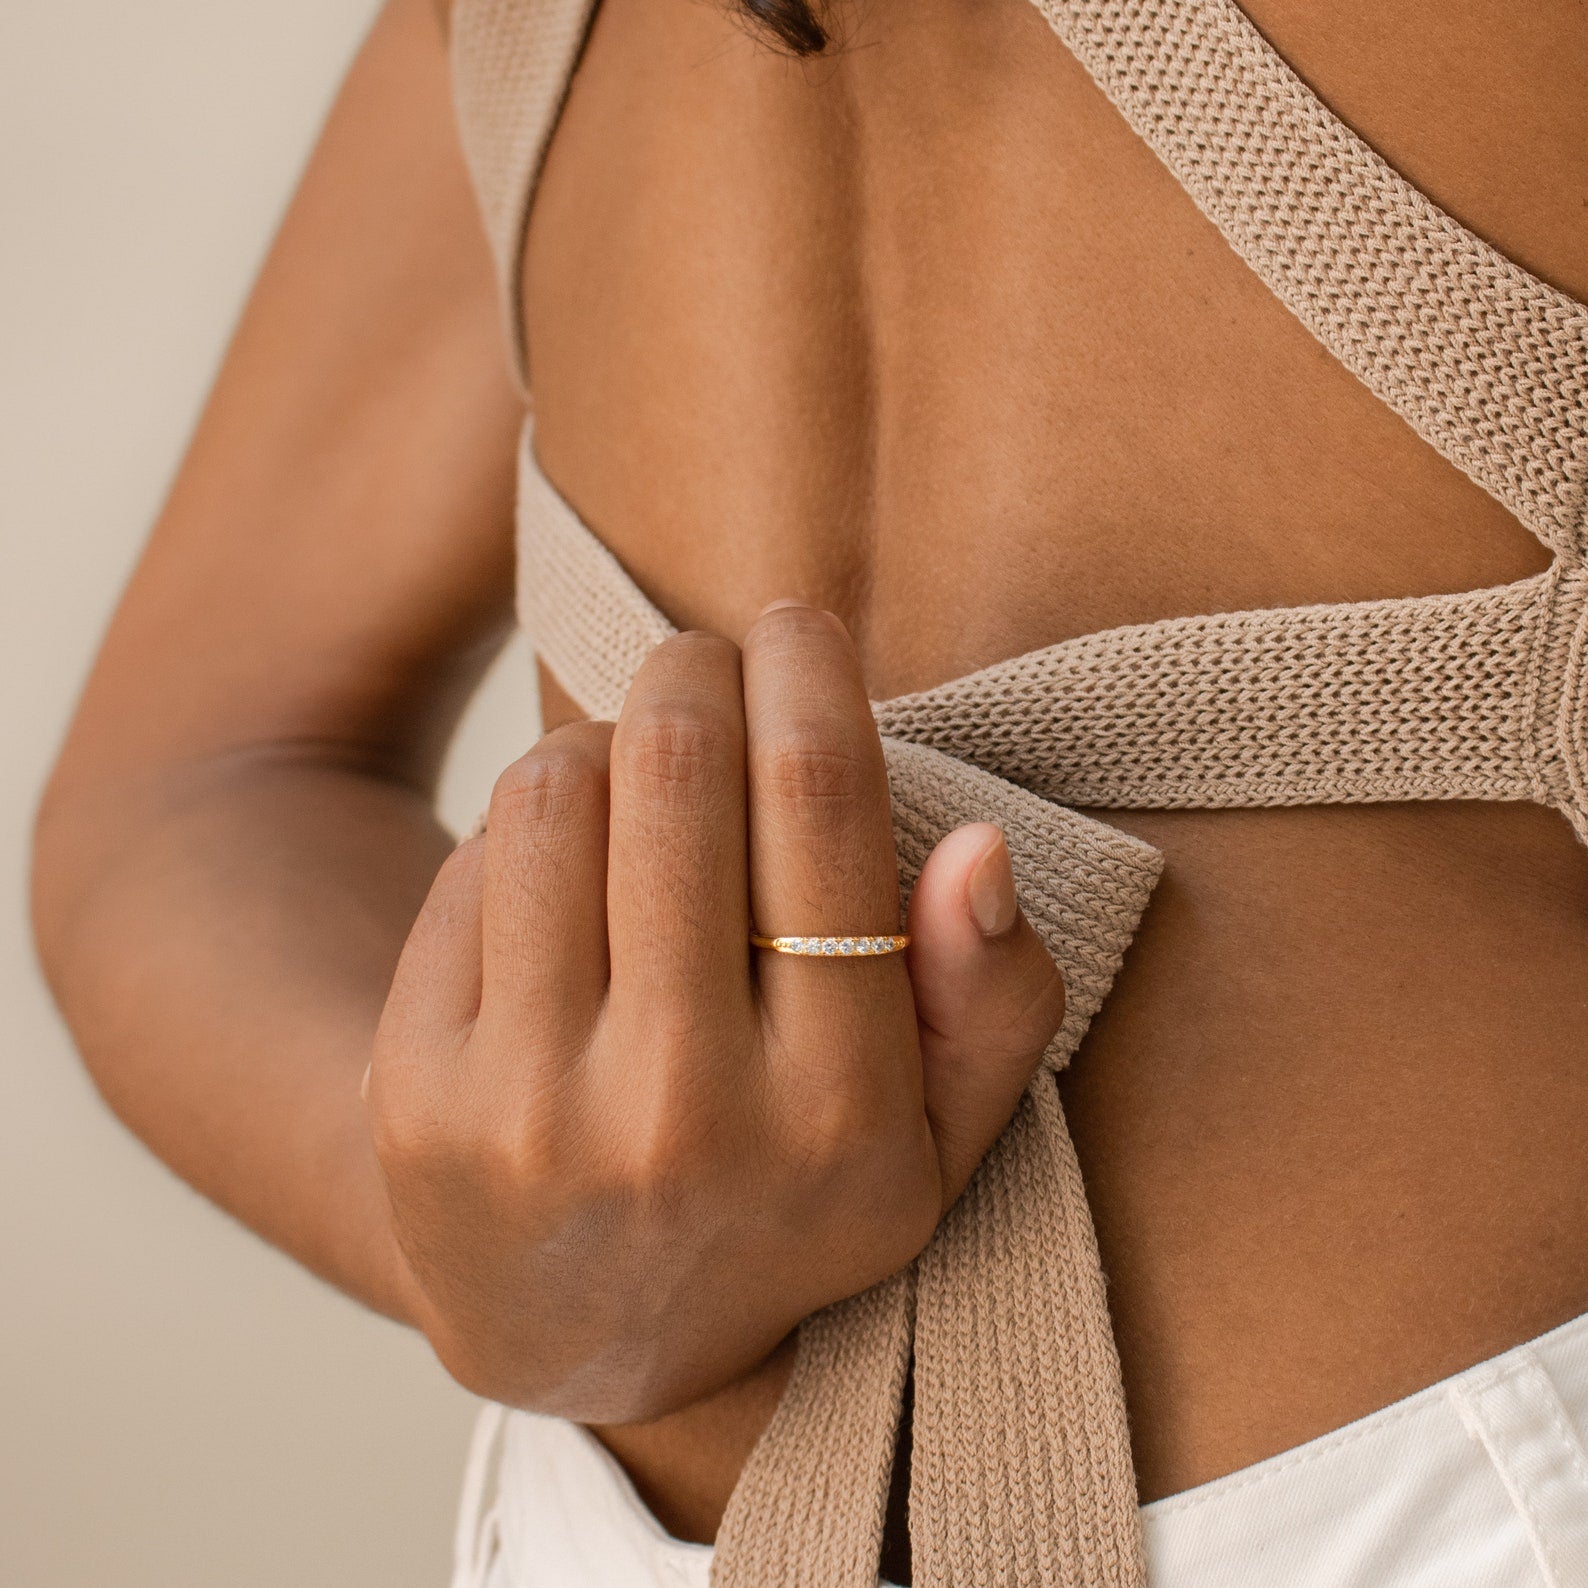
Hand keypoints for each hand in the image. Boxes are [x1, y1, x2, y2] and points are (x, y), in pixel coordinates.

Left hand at [368, 603, 1064, 1421]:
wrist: (586, 1326)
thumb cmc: (781, 1196)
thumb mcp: (934, 1139)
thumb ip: (993, 999)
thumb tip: (976, 848)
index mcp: (836, 1114)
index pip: (819, 812)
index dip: (808, 675)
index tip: (796, 626)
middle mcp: (680, 1116)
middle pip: (679, 771)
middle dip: (696, 669)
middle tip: (706, 662)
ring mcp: (533, 1110)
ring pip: (558, 793)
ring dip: (605, 739)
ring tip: (636, 772)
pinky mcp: (421, 1092)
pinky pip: (474, 860)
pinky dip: (532, 824)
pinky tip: (564, 869)